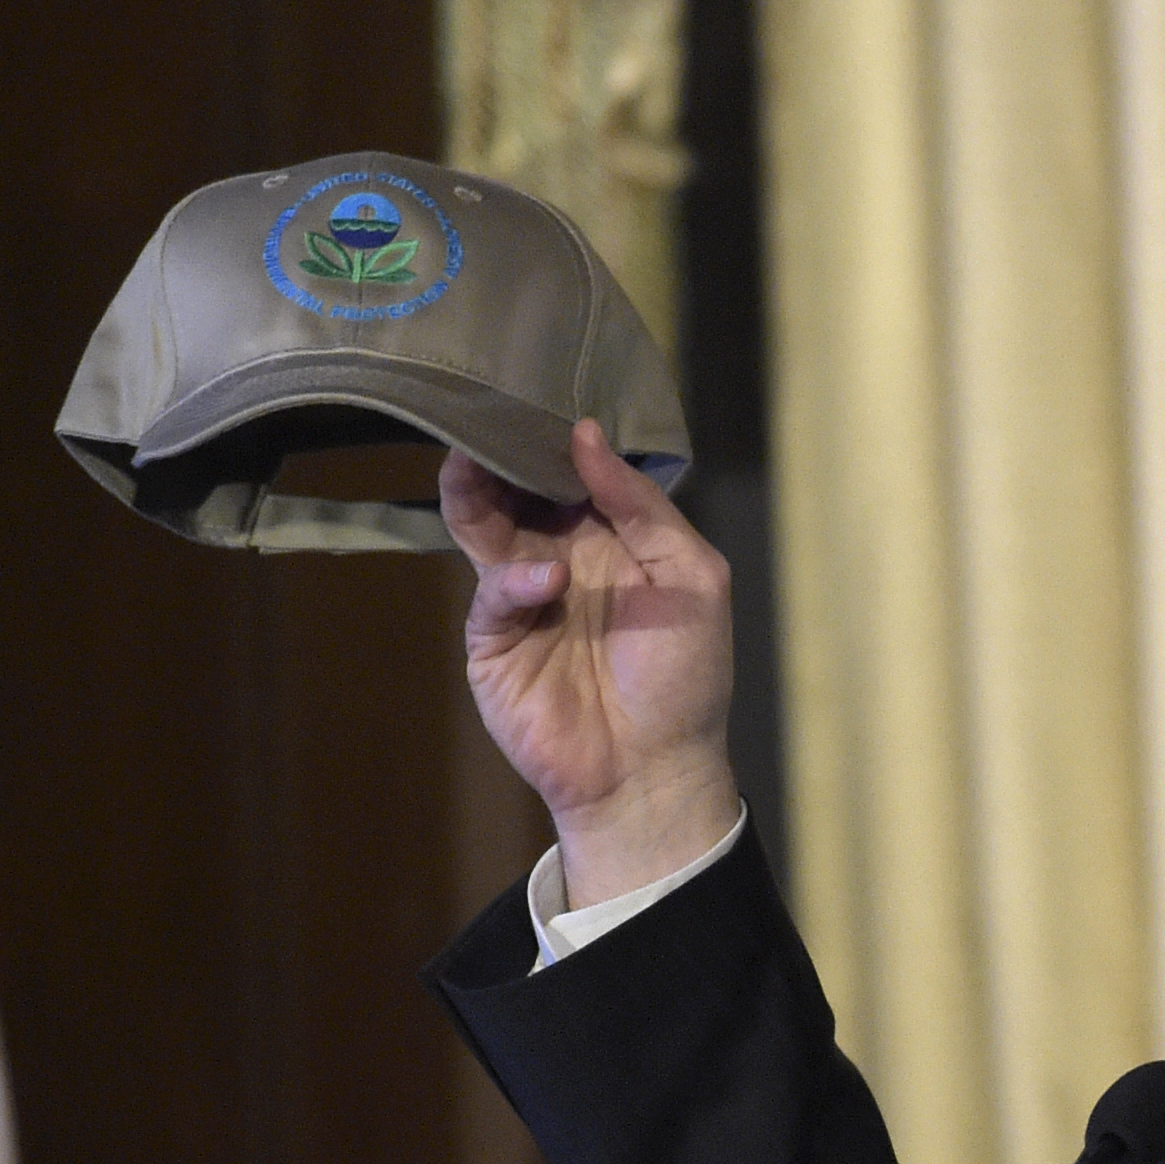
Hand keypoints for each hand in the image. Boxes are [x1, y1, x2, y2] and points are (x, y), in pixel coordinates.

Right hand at [444, 421, 740, 906]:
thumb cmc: (686, 676)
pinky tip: (547, 580)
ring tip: (471, 461)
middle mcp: (561, 556)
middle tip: (484, 410)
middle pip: (517, 488)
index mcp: (612, 538)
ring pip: (484, 528)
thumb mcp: (693, 577)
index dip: (555, 436)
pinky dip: (514, 581)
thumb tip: (587, 435)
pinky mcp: (493, 641)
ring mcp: (523, 597)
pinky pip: (492, 594)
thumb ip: (644, 506)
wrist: (652, 771)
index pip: (573, 470)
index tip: (537, 392)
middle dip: (500, 452)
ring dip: (475, 493)